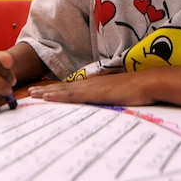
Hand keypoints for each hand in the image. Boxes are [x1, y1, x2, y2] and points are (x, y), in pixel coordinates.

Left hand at [28, 72, 154, 106]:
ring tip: (34, 95)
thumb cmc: (139, 88)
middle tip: (31, 93)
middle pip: (65, 87)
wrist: (149, 83)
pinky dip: (59, 96)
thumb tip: (107, 98)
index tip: (45, 91)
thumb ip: (112, 94)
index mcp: (97, 84)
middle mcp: (92, 84)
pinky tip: (49, 97)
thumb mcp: (122, 91)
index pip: (74, 87)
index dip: (58, 89)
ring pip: (65, 91)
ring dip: (48, 92)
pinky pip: (73, 95)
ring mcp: (92, 88)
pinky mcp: (95, 94)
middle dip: (47, 90)